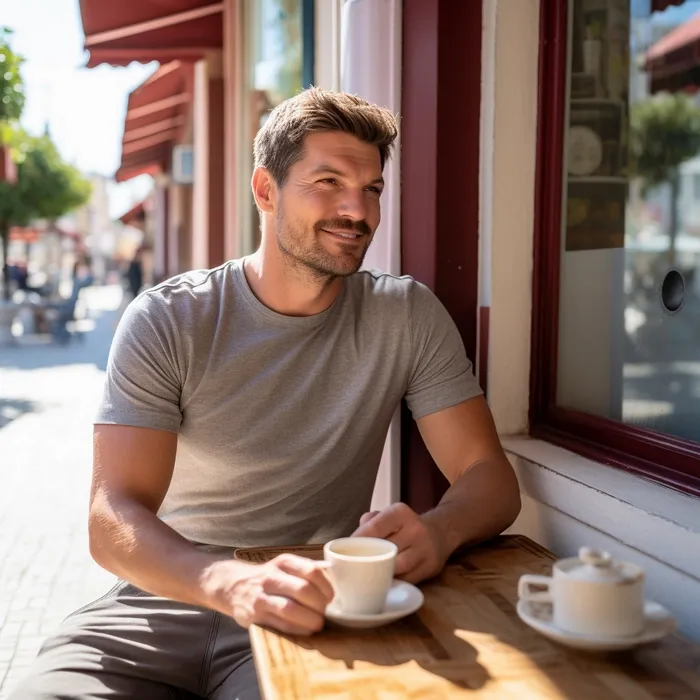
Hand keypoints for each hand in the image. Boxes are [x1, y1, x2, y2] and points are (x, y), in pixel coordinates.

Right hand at [203, 555, 333, 634]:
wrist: (234, 585)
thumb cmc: (269, 578)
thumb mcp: (285, 567)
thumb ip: (306, 572)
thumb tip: (337, 582)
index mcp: (284, 562)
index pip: (312, 571)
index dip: (327, 586)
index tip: (332, 597)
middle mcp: (272, 576)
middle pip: (303, 590)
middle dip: (320, 605)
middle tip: (326, 613)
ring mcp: (261, 595)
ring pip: (290, 608)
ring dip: (309, 619)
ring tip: (317, 624)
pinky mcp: (254, 614)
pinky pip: (280, 624)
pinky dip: (297, 629)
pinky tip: (305, 630)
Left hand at [352, 503, 448, 583]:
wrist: (439, 533)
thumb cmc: (405, 526)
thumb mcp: (389, 515)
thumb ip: (370, 521)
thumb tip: (353, 537)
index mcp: (400, 513)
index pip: (375, 527)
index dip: (359, 540)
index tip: (345, 550)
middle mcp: (415, 529)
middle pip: (385, 549)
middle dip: (367, 559)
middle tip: (351, 567)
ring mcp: (425, 549)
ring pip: (397, 567)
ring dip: (380, 573)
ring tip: (367, 576)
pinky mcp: (431, 567)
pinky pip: (407, 579)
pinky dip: (393, 582)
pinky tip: (383, 582)